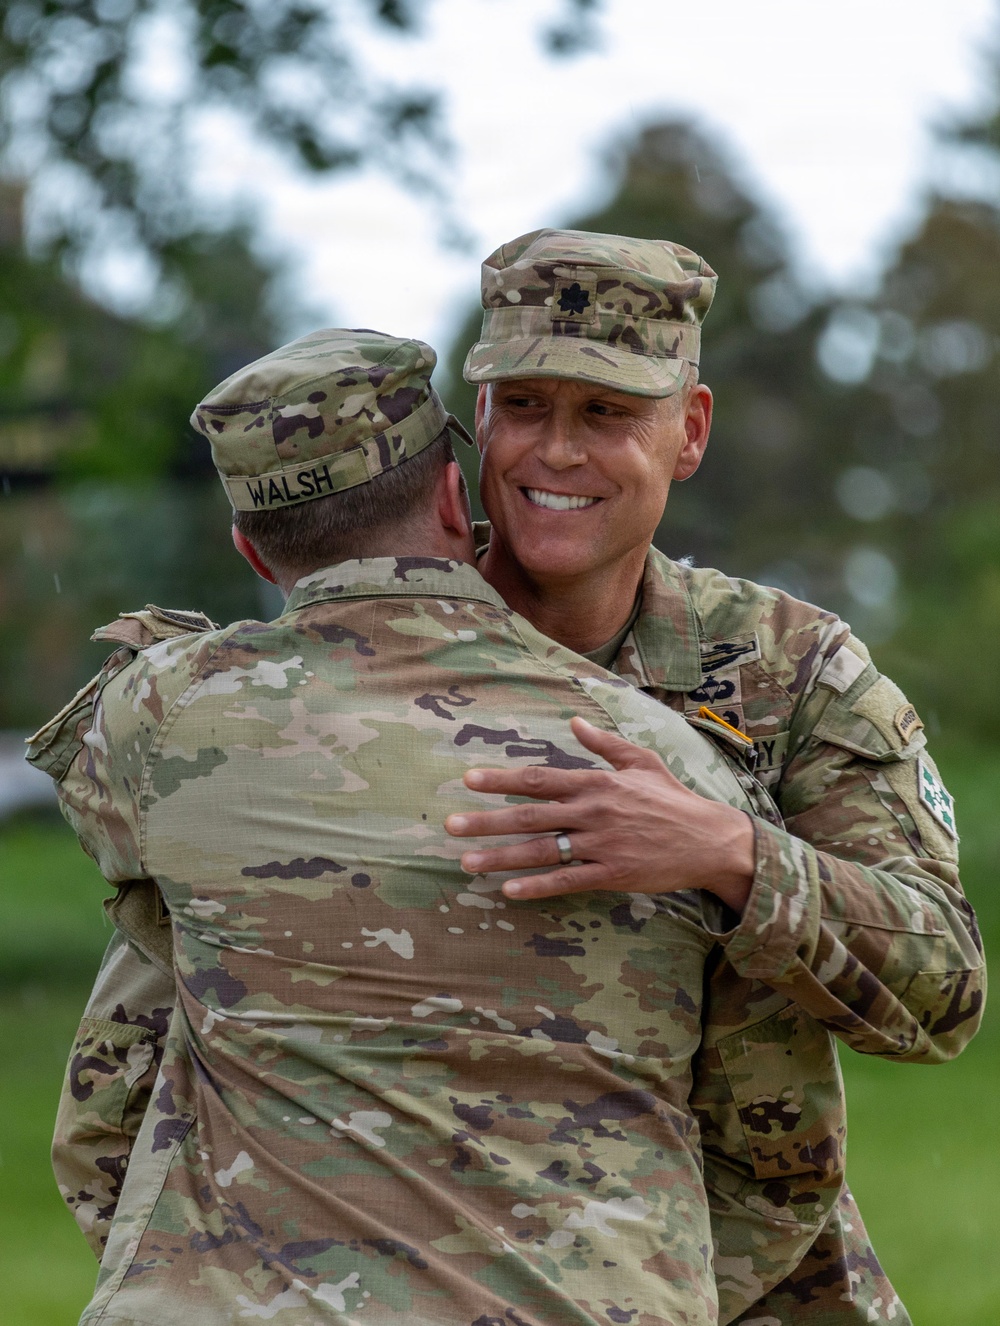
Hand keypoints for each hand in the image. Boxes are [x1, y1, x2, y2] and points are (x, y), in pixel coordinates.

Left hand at [444, 716, 754, 907]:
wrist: (709, 840)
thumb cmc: (673, 798)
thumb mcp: (642, 760)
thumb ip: (604, 743)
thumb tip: (574, 720)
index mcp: (597, 783)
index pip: (539, 779)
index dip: (501, 780)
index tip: (468, 781)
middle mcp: (593, 812)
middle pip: (530, 816)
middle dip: (486, 821)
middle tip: (451, 825)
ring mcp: (602, 845)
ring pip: (542, 851)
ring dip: (501, 857)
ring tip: (467, 862)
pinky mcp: (612, 874)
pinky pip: (568, 881)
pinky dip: (538, 886)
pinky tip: (509, 890)